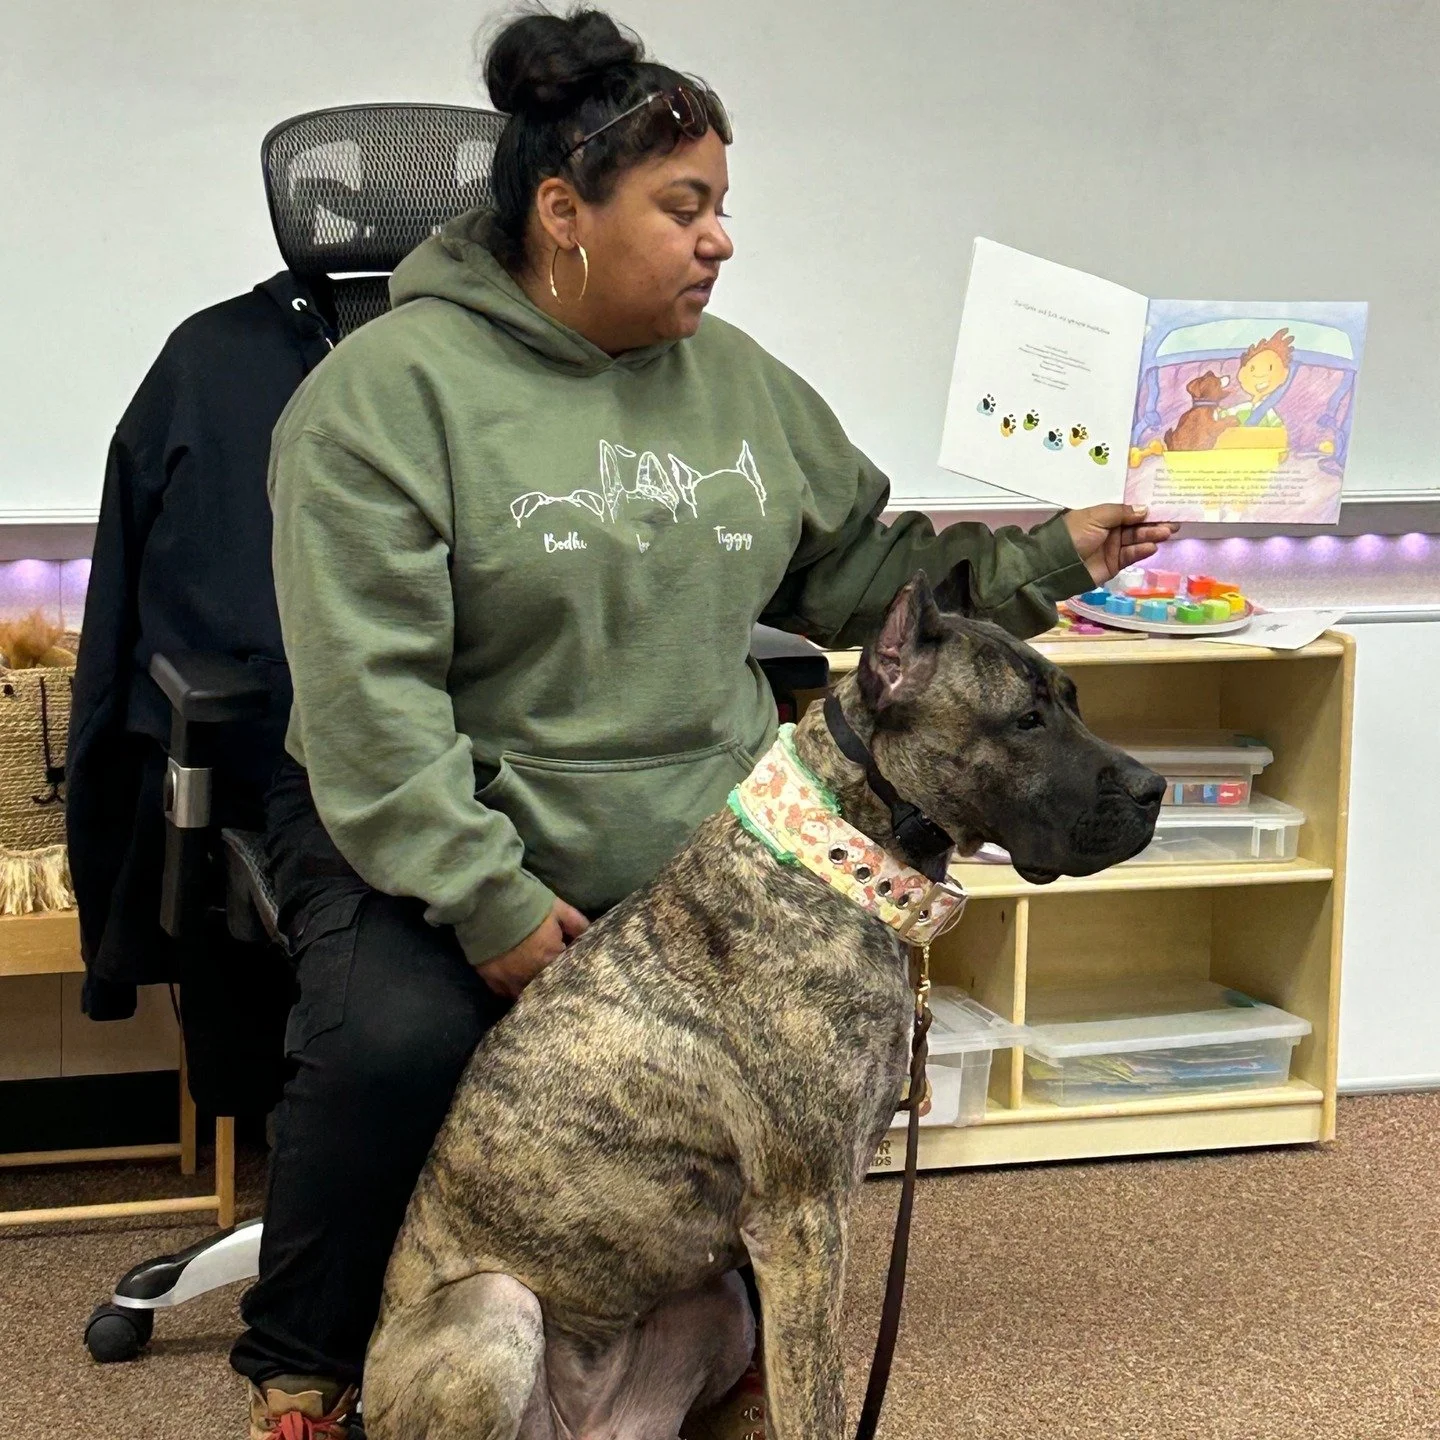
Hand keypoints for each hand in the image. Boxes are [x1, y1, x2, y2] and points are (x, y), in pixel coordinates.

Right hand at [476, 898, 588, 998]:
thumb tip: (590, 937)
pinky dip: (512, 989)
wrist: (487, 900)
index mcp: (550, 959)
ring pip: (526, 994)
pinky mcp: (491, 979)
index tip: (572, 968)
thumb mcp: (559, 908)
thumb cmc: (527, 902)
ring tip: (537, 985)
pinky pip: (505, 993)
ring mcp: (509, 980)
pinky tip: (517, 984)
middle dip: (552, 983)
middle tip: (555, 977)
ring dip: (533, 989)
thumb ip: (577, 925)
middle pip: (546, 988)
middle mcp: (531, 976)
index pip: (567, 975)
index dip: (570, 971)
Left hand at [1065, 504, 1179, 585]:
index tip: (1165, 505)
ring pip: (1137, 539)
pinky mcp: (1114, 564)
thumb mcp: (1095, 516)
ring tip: (1166, 531)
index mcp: (1102, 515)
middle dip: (1154, 522)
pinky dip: (1142, 550)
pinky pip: (1131, 555)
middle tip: (1173, 521)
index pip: (1128, 510)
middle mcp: (1109, 530)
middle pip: (1136, 525)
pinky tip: (1152, 546)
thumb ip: (1121, 512)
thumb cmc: (1073, 534)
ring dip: (1151, 535)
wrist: (1056, 565)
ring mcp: (1112, 547)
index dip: (1145, 508)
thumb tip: (1144, 509)